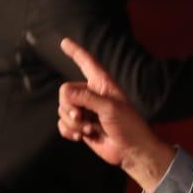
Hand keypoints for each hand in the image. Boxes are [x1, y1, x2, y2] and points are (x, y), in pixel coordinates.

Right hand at [57, 37, 174, 192]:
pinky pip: (62, 124)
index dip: (76, 52)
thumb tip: (65, 92)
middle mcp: (92, 95)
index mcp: (103, 84)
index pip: (87, 63)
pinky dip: (68, 131)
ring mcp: (86, 111)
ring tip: (90, 129)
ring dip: (73, 122)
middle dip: (71, 107)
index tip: (64, 42)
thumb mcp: (110, 108)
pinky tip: (80, 137)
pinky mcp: (81, 126)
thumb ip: (87, 97)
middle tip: (85, 118)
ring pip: (62, 109)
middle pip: (65, 92)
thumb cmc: (128, 126)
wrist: (131, 151)